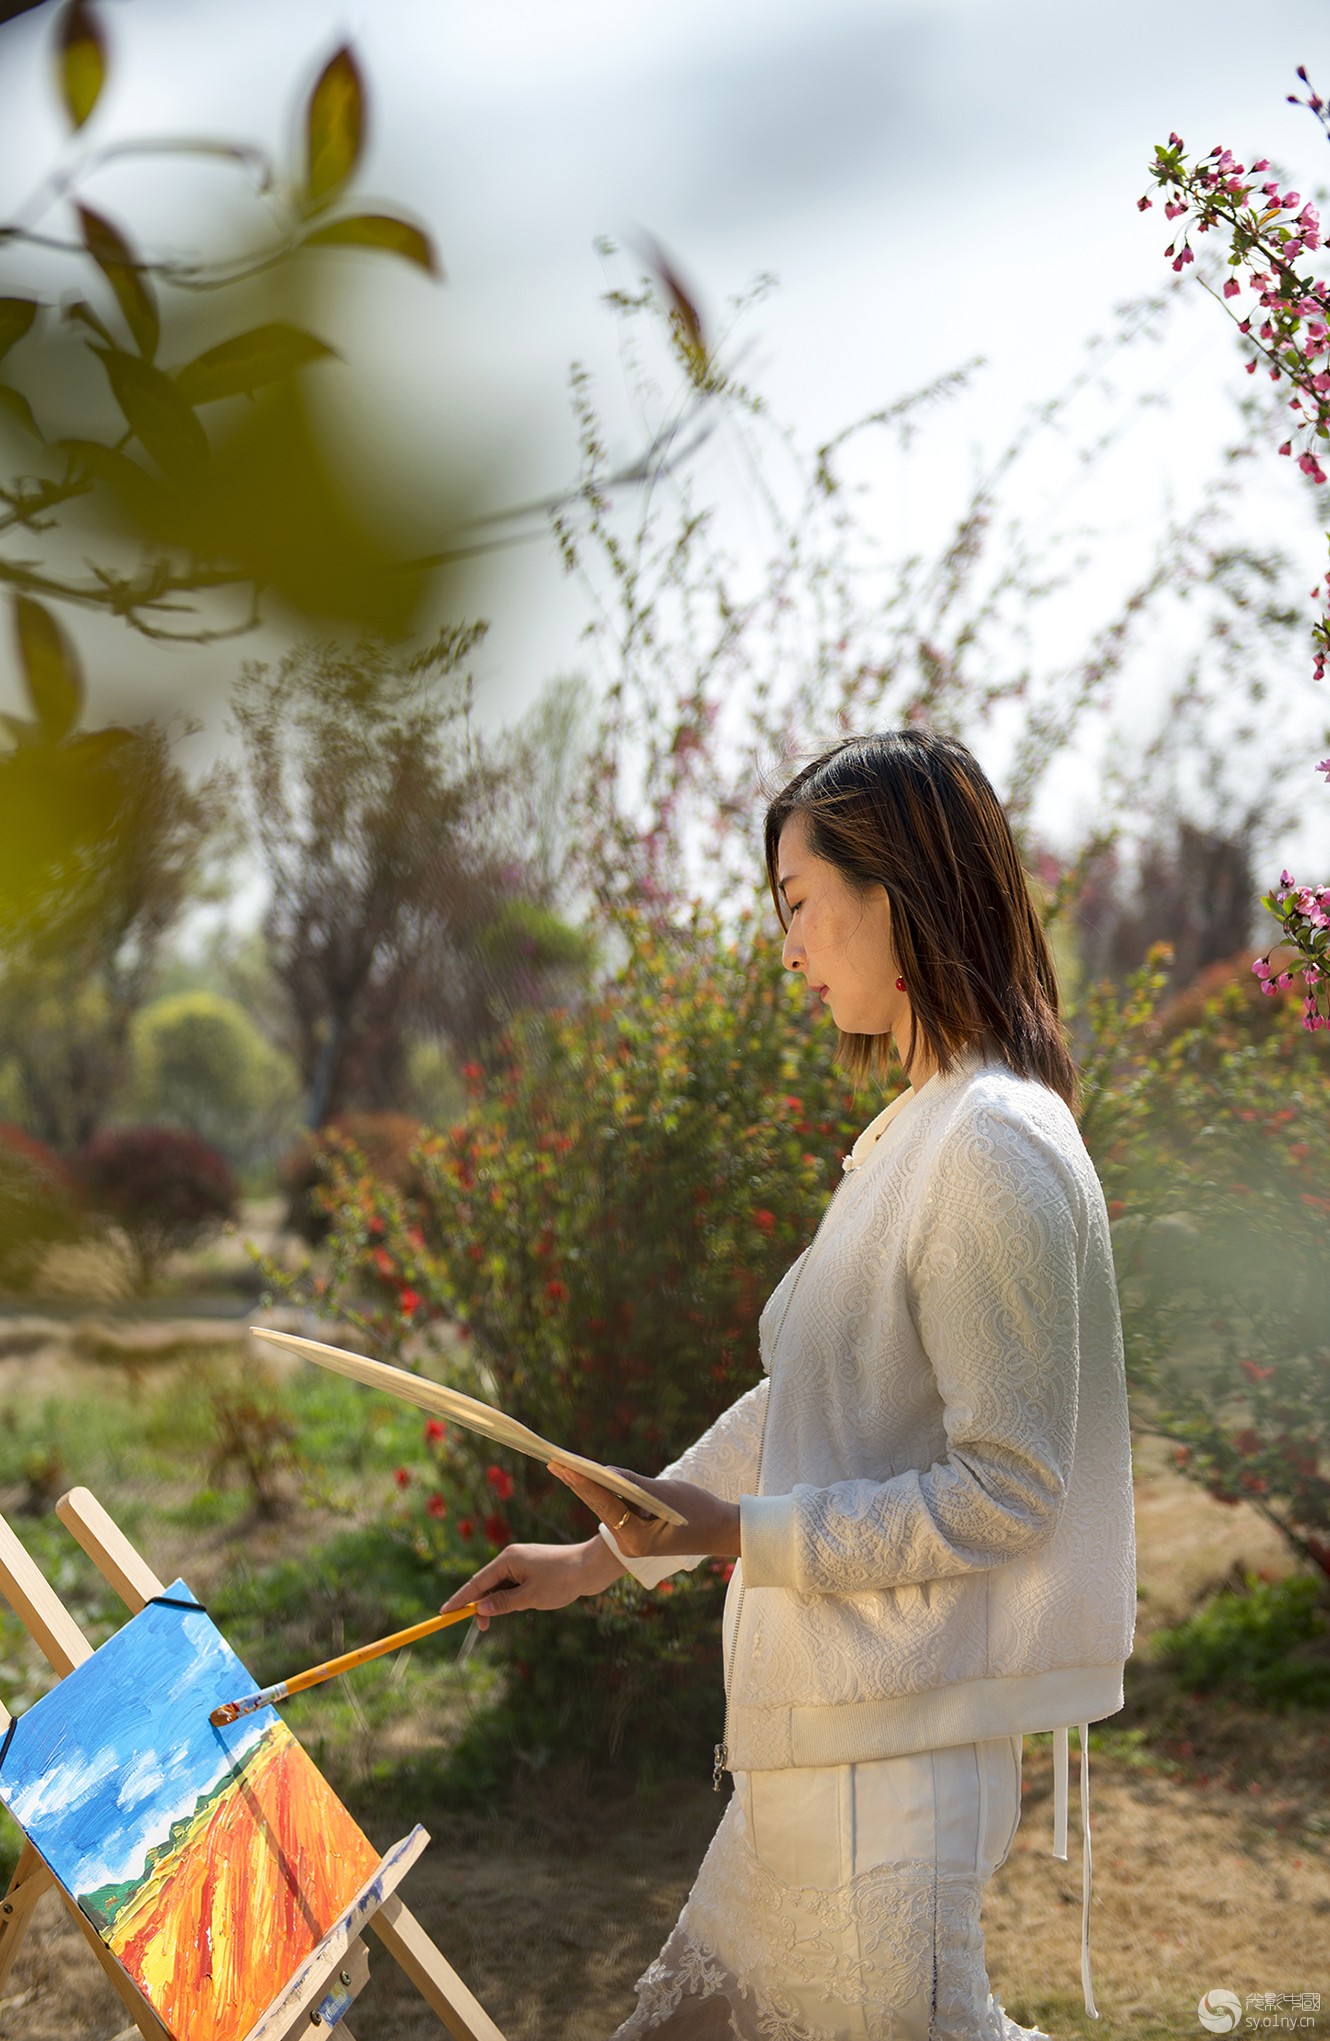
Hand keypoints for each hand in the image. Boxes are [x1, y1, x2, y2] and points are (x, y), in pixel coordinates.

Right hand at [440, 1534, 622, 1631]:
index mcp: (508, 1559)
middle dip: (480, 1606)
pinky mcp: (534, 1569)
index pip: (477, 1582)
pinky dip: (511, 1599)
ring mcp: (523, 1563)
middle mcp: (512, 1558)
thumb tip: (480, 1608)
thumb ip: (503, 1604)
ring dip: (498, 1604)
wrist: (592, 1567)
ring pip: (501, 1587)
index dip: (460, 1599)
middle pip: (487, 1584)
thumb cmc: (562, 1580)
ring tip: (506, 1618)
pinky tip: (520, 1607)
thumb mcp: (530, 1597)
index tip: (444, 1612)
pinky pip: (514, 1586)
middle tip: (481, 1628)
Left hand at [547, 1463, 740, 1562]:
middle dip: (579, 1483)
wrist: (723, 1530)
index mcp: (636, 1540)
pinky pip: (617, 1510)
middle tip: (554, 1462)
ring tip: (566, 1467)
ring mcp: (633, 1541)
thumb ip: (634, 1484)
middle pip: (600, 1507)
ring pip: (607, 1508)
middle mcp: (629, 1544)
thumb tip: (606, 1471)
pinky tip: (590, 1478)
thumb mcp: (666, 1494)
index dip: (584, 1483)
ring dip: (590, 1487)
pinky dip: (606, 1493)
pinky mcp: (638, 1534)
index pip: (604, 1505)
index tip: (564, 1466)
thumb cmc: (700, 1511)